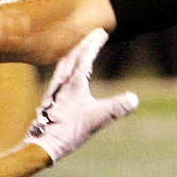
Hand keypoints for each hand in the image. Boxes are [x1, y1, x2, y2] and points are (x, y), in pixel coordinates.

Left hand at [23, 29, 138, 162]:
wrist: (42, 144)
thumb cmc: (68, 132)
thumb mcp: (96, 120)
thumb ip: (115, 108)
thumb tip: (134, 99)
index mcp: (73, 83)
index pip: (85, 57)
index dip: (94, 43)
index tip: (102, 32)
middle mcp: (62, 82)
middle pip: (73, 55)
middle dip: (85, 42)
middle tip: (95, 34)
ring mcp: (55, 89)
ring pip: (64, 63)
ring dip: (74, 52)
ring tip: (82, 47)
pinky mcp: (50, 97)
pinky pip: (59, 73)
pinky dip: (66, 64)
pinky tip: (67, 73)